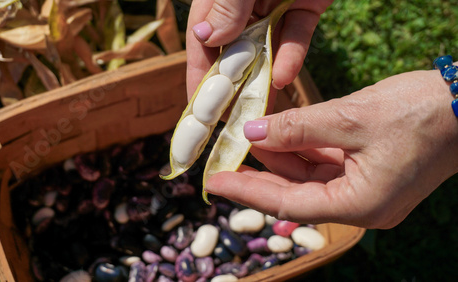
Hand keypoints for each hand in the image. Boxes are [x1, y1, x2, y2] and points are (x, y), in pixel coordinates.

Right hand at [186, 0, 332, 98]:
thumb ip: (227, 3)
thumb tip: (205, 38)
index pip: (201, 44)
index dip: (199, 78)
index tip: (198, 112)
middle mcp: (242, 6)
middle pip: (232, 55)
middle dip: (231, 89)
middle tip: (231, 123)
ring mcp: (273, 7)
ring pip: (264, 52)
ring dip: (262, 81)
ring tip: (259, 111)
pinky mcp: (304, 6)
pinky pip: (295, 36)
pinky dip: (292, 56)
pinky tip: (286, 77)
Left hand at [205, 69, 457, 228]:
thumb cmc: (422, 113)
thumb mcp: (351, 117)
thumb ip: (298, 128)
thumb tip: (253, 132)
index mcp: (361, 204)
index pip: (288, 205)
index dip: (248, 193)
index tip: (214, 184)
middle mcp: (362, 204)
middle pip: (295, 193)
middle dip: (259, 173)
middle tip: (224, 159)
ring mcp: (366, 187)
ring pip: (308, 176)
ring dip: (279, 156)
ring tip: (249, 137)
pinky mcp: (368, 170)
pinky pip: (324, 163)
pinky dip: (301, 148)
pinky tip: (280, 133)